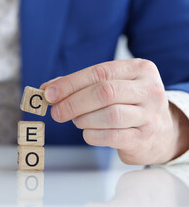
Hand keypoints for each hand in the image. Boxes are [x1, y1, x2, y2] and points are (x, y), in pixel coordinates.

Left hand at [41, 59, 188, 164]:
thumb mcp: (111, 86)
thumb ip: (80, 84)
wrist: (161, 132)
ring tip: (77, 120)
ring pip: (109, 115)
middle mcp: (149, 90)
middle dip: (73, 103)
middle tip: (56, 112)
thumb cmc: (128, 103)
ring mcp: (150, 115)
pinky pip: (111, 136)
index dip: (71, 83)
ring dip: (83, 119)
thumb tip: (47, 88)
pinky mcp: (144, 138)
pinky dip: (91, 135)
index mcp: (139, 69)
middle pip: (104, 92)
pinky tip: (88, 132)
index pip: (100, 72)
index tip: (49, 93)